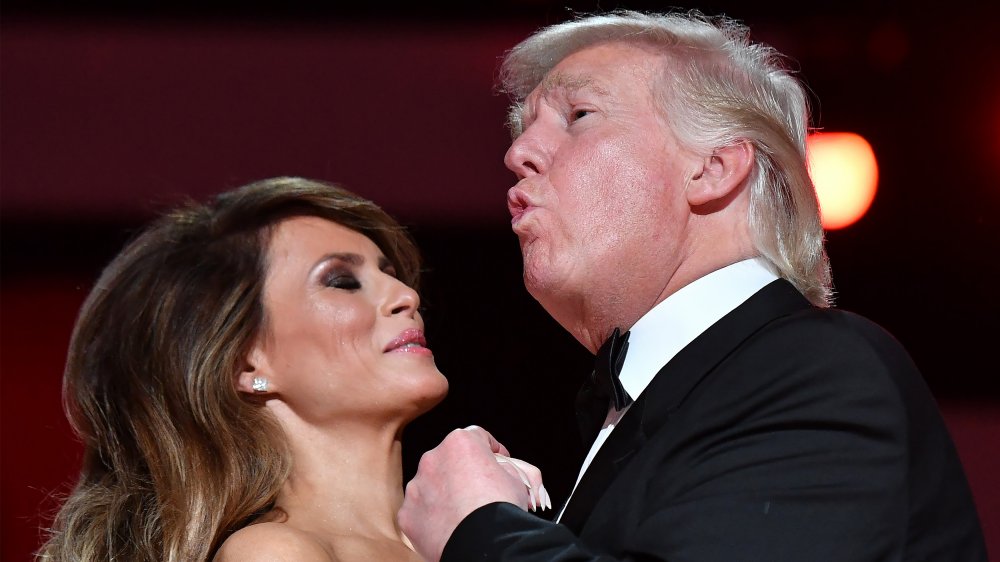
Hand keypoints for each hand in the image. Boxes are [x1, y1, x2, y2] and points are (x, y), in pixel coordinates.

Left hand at [398, 425, 549, 561]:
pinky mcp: (407, 514)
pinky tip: (448, 529)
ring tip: (463, 514)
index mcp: (459, 442)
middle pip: (449, 461)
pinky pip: (420, 512)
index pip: (476, 436)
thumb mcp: (515, 477)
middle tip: (478, 492)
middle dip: (462, 472)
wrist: (483, 542)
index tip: (497, 461)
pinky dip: (431, 518)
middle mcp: (432, 458)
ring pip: (430, 486)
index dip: (490, 449)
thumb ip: (498, 465)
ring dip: (443, 495)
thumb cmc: (503, 507)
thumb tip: (492, 469)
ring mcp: (416, 487)